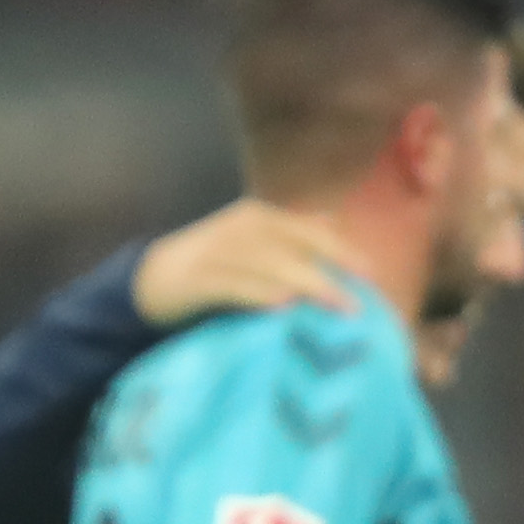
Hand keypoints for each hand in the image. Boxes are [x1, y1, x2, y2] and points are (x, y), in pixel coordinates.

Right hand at [139, 198, 368, 327]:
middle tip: (358, 300)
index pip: (308, 231)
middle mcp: (241, 227)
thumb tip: (332, 220)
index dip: (340, 250)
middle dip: (330, 269)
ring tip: (334, 303)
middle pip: (294, 246)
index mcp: (259, 218)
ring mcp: (218, 250)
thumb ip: (292, 234)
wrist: (152, 279)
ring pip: (269, 264)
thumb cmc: (215, 265)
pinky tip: (282, 306)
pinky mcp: (198, 278)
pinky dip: (259, 294)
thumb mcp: (255, 244)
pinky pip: (234, 285)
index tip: (371, 274)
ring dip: (304, 283)